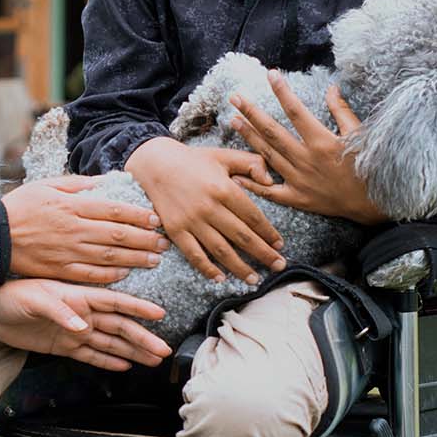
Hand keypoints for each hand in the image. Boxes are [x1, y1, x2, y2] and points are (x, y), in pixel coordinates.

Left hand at [0, 279, 171, 370]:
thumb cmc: (10, 296)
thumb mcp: (33, 299)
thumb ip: (59, 311)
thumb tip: (82, 327)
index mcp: (78, 297)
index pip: (114, 302)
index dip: (137, 308)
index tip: (159, 314)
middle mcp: (82, 314)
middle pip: (119, 327)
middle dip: (143, 338)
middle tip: (164, 350)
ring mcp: (75, 331)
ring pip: (110, 342)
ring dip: (132, 351)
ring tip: (153, 359)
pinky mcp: (64, 346)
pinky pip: (92, 354)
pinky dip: (109, 360)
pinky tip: (125, 365)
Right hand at [1, 176, 168, 283]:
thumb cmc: (20, 206)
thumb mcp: (46, 184)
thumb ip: (77, 184)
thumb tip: (102, 181)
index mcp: (73, 205)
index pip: (115, 210)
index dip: (139, 216)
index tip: (155, 219)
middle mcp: (74, 229)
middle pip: (118, 235)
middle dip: (145, 239)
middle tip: (163, 242)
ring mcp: (68, 251)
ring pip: (110, 256)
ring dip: (135, 258)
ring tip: (154, 259)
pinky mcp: (60, 269)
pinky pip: (91, 274)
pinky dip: (111, 274)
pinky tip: (125, 273)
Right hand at [124, 137, 283, 284]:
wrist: (155, 164)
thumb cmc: (193, 160)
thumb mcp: (224, 156)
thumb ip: (251, 163)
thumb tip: (270, 180)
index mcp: (224, 189)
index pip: (253, 217)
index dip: (269, 233)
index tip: (280, 245)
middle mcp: (209, 208)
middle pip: (242, 237)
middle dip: (263, 254)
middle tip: (279, 266)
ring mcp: (191, 221)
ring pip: (221, 250)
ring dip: (240, 267)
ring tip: (254, 279)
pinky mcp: (175, 230)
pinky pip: (194, 254)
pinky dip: (207, 269)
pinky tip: (220, 278)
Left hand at [228, 72, 388, 224]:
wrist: (374, 203)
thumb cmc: (370, 166)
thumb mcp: (360, 135)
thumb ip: (342, 111)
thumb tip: (332, 87)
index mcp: (322, 142)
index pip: (296, 111)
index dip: (282, 92)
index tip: (270, 74)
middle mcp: (307, 160)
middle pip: (273, 132)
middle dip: (251, 113)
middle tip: (234, 98)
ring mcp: (299, 180)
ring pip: (268, 155)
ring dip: (249, 137)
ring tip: (233, 120)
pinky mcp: (298, 198)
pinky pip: (270, 191)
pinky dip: (252, 184)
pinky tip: (235, 175)